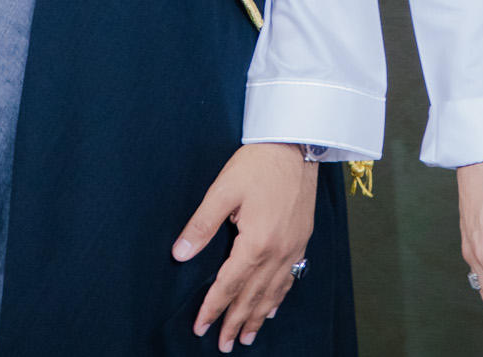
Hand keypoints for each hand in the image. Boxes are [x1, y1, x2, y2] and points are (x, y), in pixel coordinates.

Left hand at [173, 143, 318, 352]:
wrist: (297, 144)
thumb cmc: (258, 164)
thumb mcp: (223, 190)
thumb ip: (201, 224)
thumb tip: (180, 254)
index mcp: (256, 242)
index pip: (229, 284)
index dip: (213, 307)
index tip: (200, 327)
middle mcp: (278, 251)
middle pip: (252, 295)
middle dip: (235, 321)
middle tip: (224, 345)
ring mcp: (293, 247)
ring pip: (273, 292)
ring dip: (257, 317)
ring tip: (246, 337)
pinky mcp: (302, 239)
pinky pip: (290, 278)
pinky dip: (279, 297)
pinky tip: (272, 307)